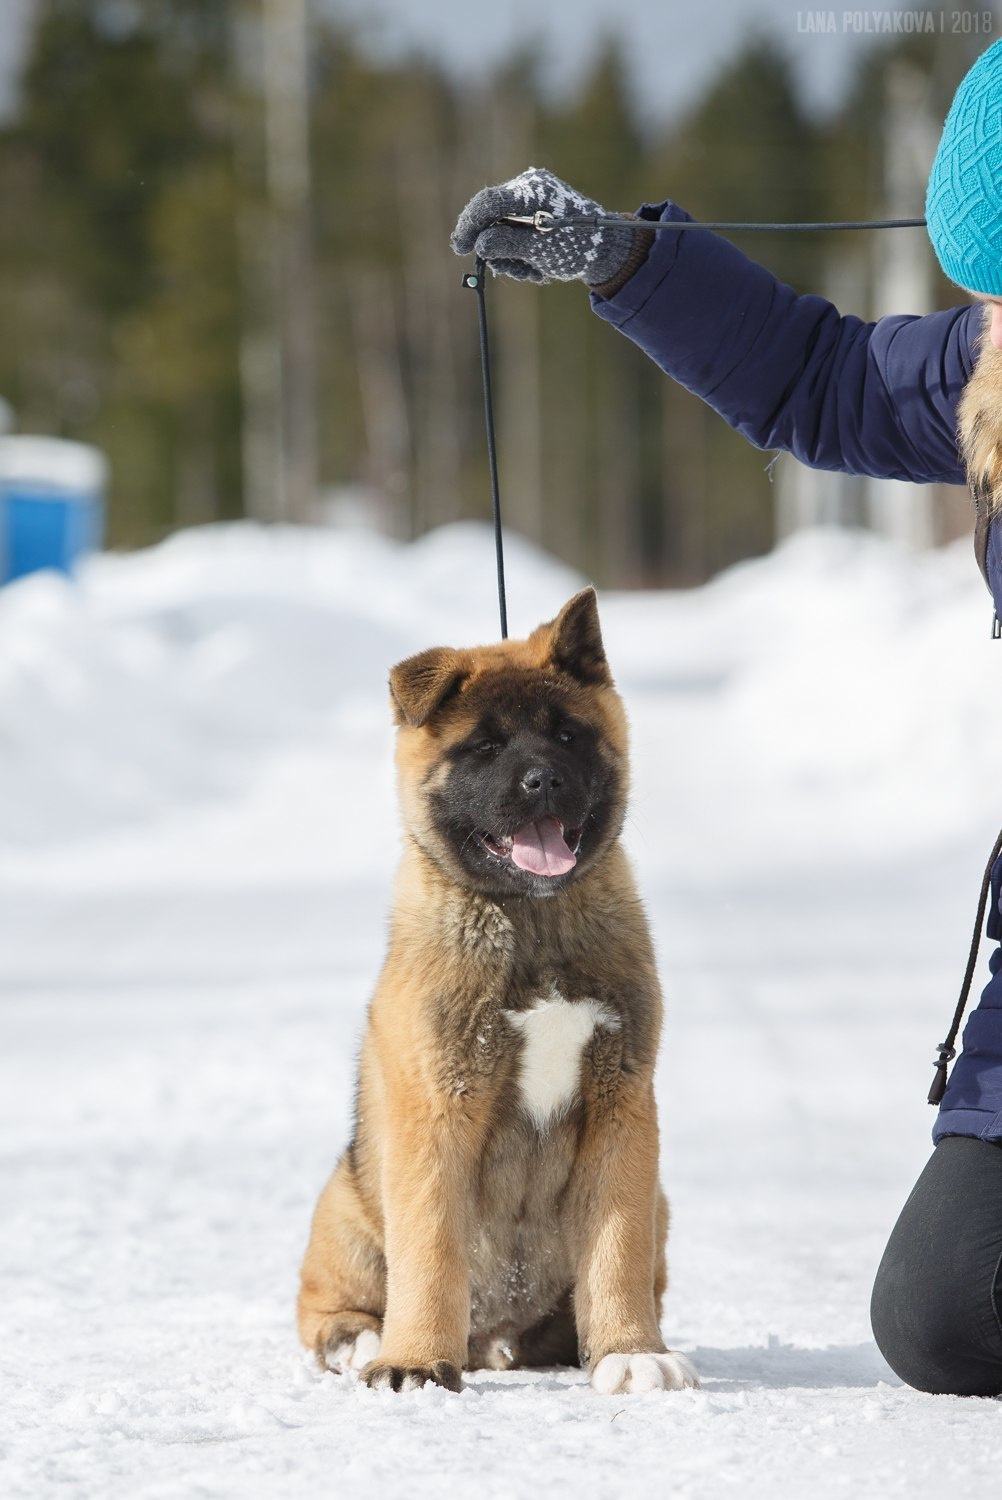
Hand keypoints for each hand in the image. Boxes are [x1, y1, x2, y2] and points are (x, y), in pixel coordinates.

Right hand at [450, 166, 637, 285]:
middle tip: (505, 270)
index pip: (488, 202)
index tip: (460, 248)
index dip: (469, 225)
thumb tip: (480, 244)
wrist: (605, 249)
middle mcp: (528, 189)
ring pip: (501, 230)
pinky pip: (514, 233)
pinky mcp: (534, 214)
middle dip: (494, 248)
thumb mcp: (538, 250)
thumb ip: (507, 244)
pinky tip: (535, 268)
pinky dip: (519, 254)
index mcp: (530, 190)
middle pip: (492, 218)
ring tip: (530, 273)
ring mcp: (531, 201)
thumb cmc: (576, 247)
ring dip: (509, 257)